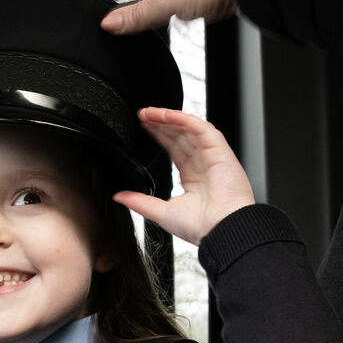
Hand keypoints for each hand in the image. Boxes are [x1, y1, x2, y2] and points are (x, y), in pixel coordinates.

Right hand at [98, 0, 236, 34]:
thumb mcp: (166, 2)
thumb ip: (137, 16)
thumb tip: (109, 24)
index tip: (91, 11)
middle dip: (123, 7)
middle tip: (112, 25)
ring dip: (146, 13)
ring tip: (137, 30)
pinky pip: (172, 3)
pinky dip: (165, 14)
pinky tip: (167, 25)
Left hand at [112, 108, 253, 245]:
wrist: (222, 230)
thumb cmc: (201, 227)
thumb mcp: (161, 212)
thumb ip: (140, 202)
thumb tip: (120, 197)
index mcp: (193, 178)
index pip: (174, 149)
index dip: (159, 136)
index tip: (143, 128)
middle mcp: (203, 164)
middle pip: (180, 135)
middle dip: (160, 124)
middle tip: (142, 115)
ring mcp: (212, 155)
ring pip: (189, 128)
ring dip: (168, 118)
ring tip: (149, 113)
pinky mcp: (219, 150)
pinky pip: (201, 128)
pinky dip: (183, 119)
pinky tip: (166, 115)